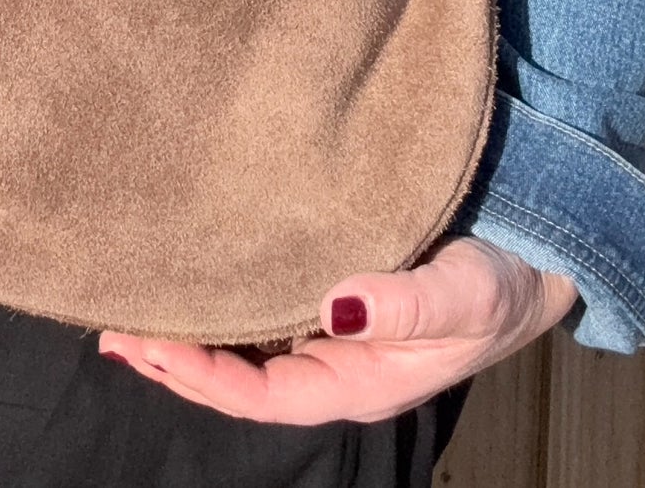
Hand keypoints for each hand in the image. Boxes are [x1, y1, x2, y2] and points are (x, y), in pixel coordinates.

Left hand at [96, 236, 579, 425]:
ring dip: (189, 329)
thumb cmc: (501, 282)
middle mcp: (332, 360)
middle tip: (111, 329)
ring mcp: (329, 327)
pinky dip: (220, 294)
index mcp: (357, 381)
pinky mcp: (330, 286)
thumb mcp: (464, 296)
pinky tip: (189, 273)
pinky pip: (263, 303)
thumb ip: (405, 304)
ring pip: (245, 341)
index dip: (202, 376)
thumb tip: (337, 307)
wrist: (533, 249)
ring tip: (130, 306)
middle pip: (238, 374)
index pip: (261, 395)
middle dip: (175, 358)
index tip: (148, 346)